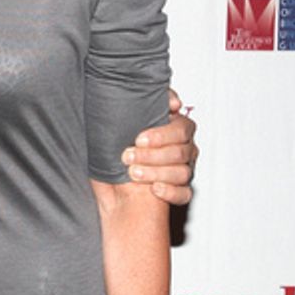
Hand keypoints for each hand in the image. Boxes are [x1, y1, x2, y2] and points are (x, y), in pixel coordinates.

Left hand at [123, 88, 197, 205]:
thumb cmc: (121, 143)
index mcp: (176, 129)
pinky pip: (184, 194)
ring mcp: (183, 170)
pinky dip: (170, 192)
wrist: (110, 174)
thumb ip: (149, 103)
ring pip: (183, 173)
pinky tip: (154, 189)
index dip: (162, 135)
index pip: (182, 128)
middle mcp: (184, 149)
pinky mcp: (179, 191)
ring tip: (133, 173)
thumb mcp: (128, 118)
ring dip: (156, 173)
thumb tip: (171, 101)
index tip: (139, 139)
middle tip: (128, 156)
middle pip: (181, 152)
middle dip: (152, 155)